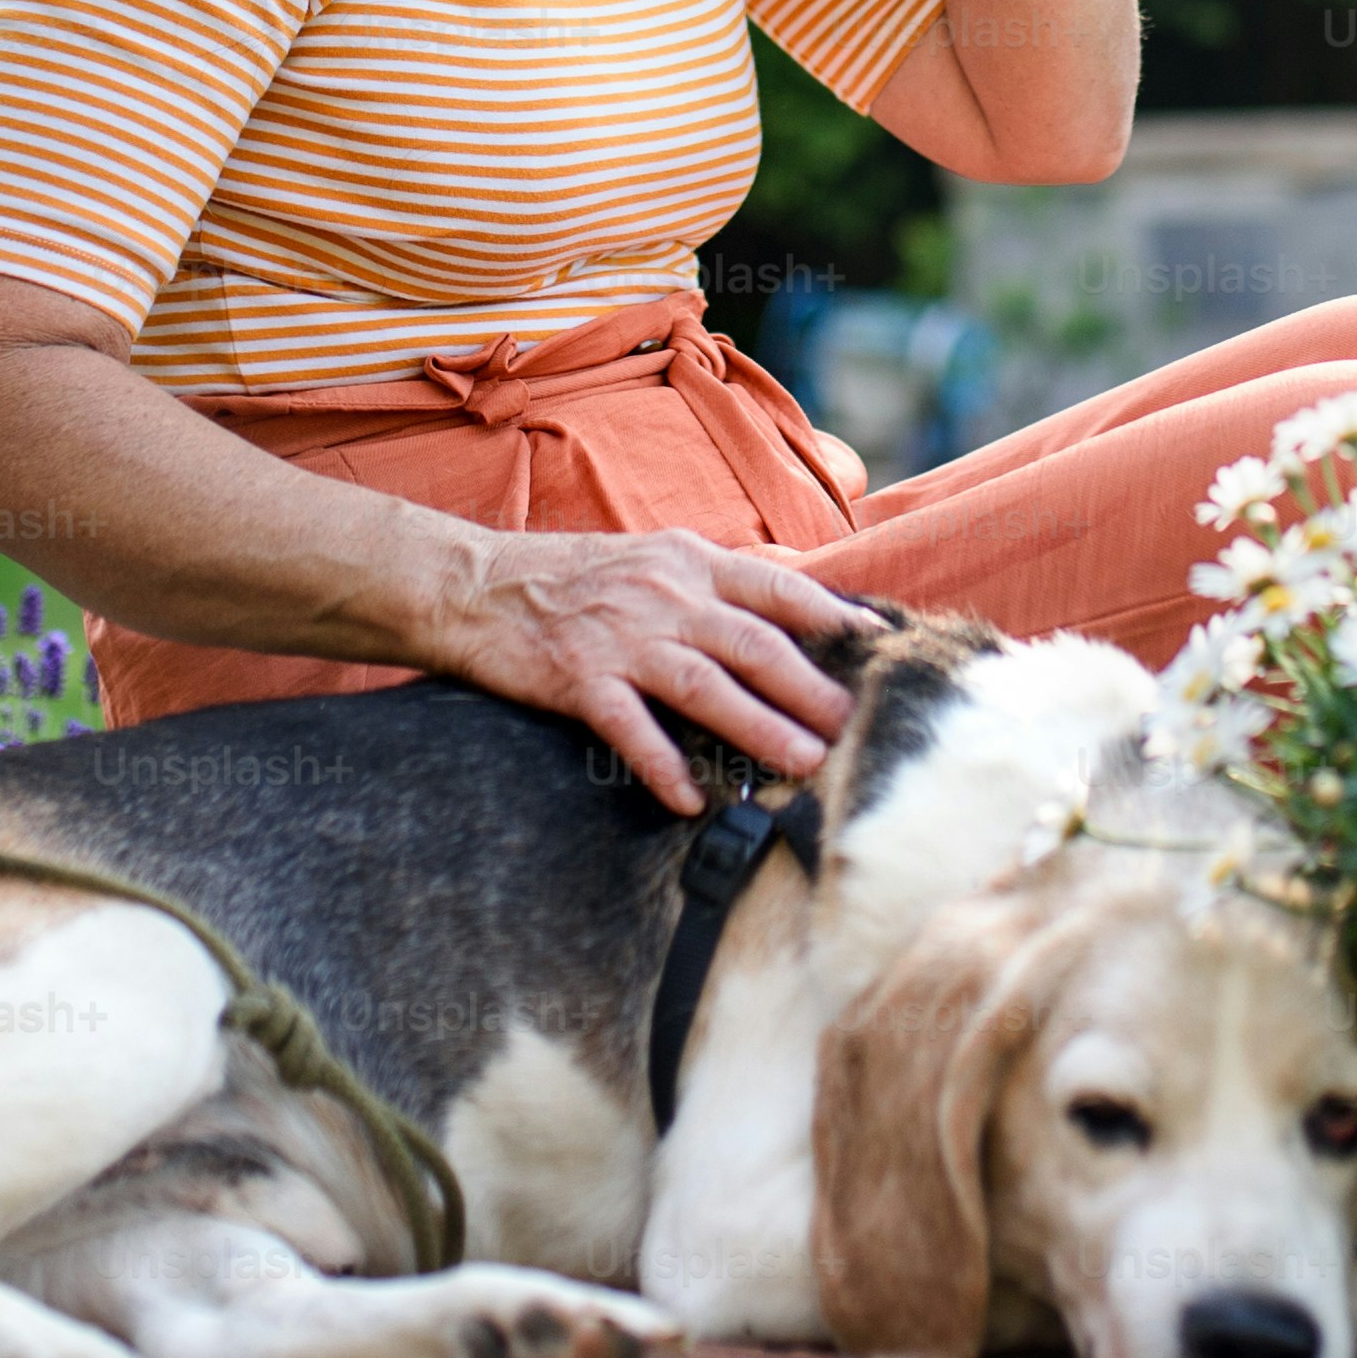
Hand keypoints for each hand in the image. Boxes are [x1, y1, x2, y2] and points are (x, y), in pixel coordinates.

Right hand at [432, 528, 874, 813]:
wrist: (476, 585)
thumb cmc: (573, 576)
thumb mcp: (654, 557)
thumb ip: (718, 578)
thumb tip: (793, 586)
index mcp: (689, 562)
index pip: (777, 587)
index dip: (831, 615)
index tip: (879, 642)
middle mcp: (665, 596)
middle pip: (754, 644)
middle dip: (811, 688)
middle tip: (855, 725)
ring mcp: (623, 637)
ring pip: (706, 686)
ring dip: (760, 728)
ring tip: (805, 764)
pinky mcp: (579, 677)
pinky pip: (630, 727)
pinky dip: (661, 764)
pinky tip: (687, 800)